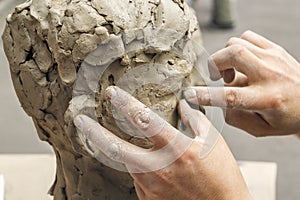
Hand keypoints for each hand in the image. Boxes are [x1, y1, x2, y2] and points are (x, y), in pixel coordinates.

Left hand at [74, 86, 250, 199]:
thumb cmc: (222, 176)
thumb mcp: (213, 142)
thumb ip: (195, 120)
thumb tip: (182, 105)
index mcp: (177, 149)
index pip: (144, 121)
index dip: (125, 104)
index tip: (111, 93)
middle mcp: (159, 168)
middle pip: (116, 149)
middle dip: (94, 133)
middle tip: (80, 121)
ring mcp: (152, 186)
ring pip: (127, 162)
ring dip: (123, 150)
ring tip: (126, 141)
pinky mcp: (149, 198)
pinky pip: (137, 177)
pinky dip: (139, 167)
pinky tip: (150, 165)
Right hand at [185, 30, 299, 136]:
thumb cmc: (286, 117)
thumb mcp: (260, 129)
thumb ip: (234, 118)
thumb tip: (217, 102)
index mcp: (267, 99)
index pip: (230, 96)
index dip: (206, 95)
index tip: (190, 95)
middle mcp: (270, 75)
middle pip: (233, 55)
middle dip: (215, 64)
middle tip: (216, 78)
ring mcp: (273, 58)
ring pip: (237, 44)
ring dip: (225, 58)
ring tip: (231, 73)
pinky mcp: (274, 49)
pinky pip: (247, 38)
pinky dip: (237, 48)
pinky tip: (242, 63)